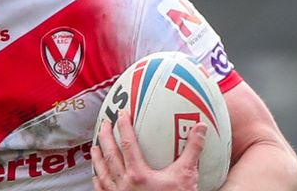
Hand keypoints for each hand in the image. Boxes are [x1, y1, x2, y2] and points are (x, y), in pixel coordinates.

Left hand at [91, 109, 207, 190]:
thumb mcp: (187, 176)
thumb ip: (193, 151)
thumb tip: (201, 128)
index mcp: (138, 174)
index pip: (127, 143)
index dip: (124, 126)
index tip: (121, 113)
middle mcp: (124, 184)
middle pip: (110, 155)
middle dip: (105, 137)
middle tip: (104, 123)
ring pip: (103, 172)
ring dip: (98, 158)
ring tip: (95, 147)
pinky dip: (98, 181)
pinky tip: (96, 176)